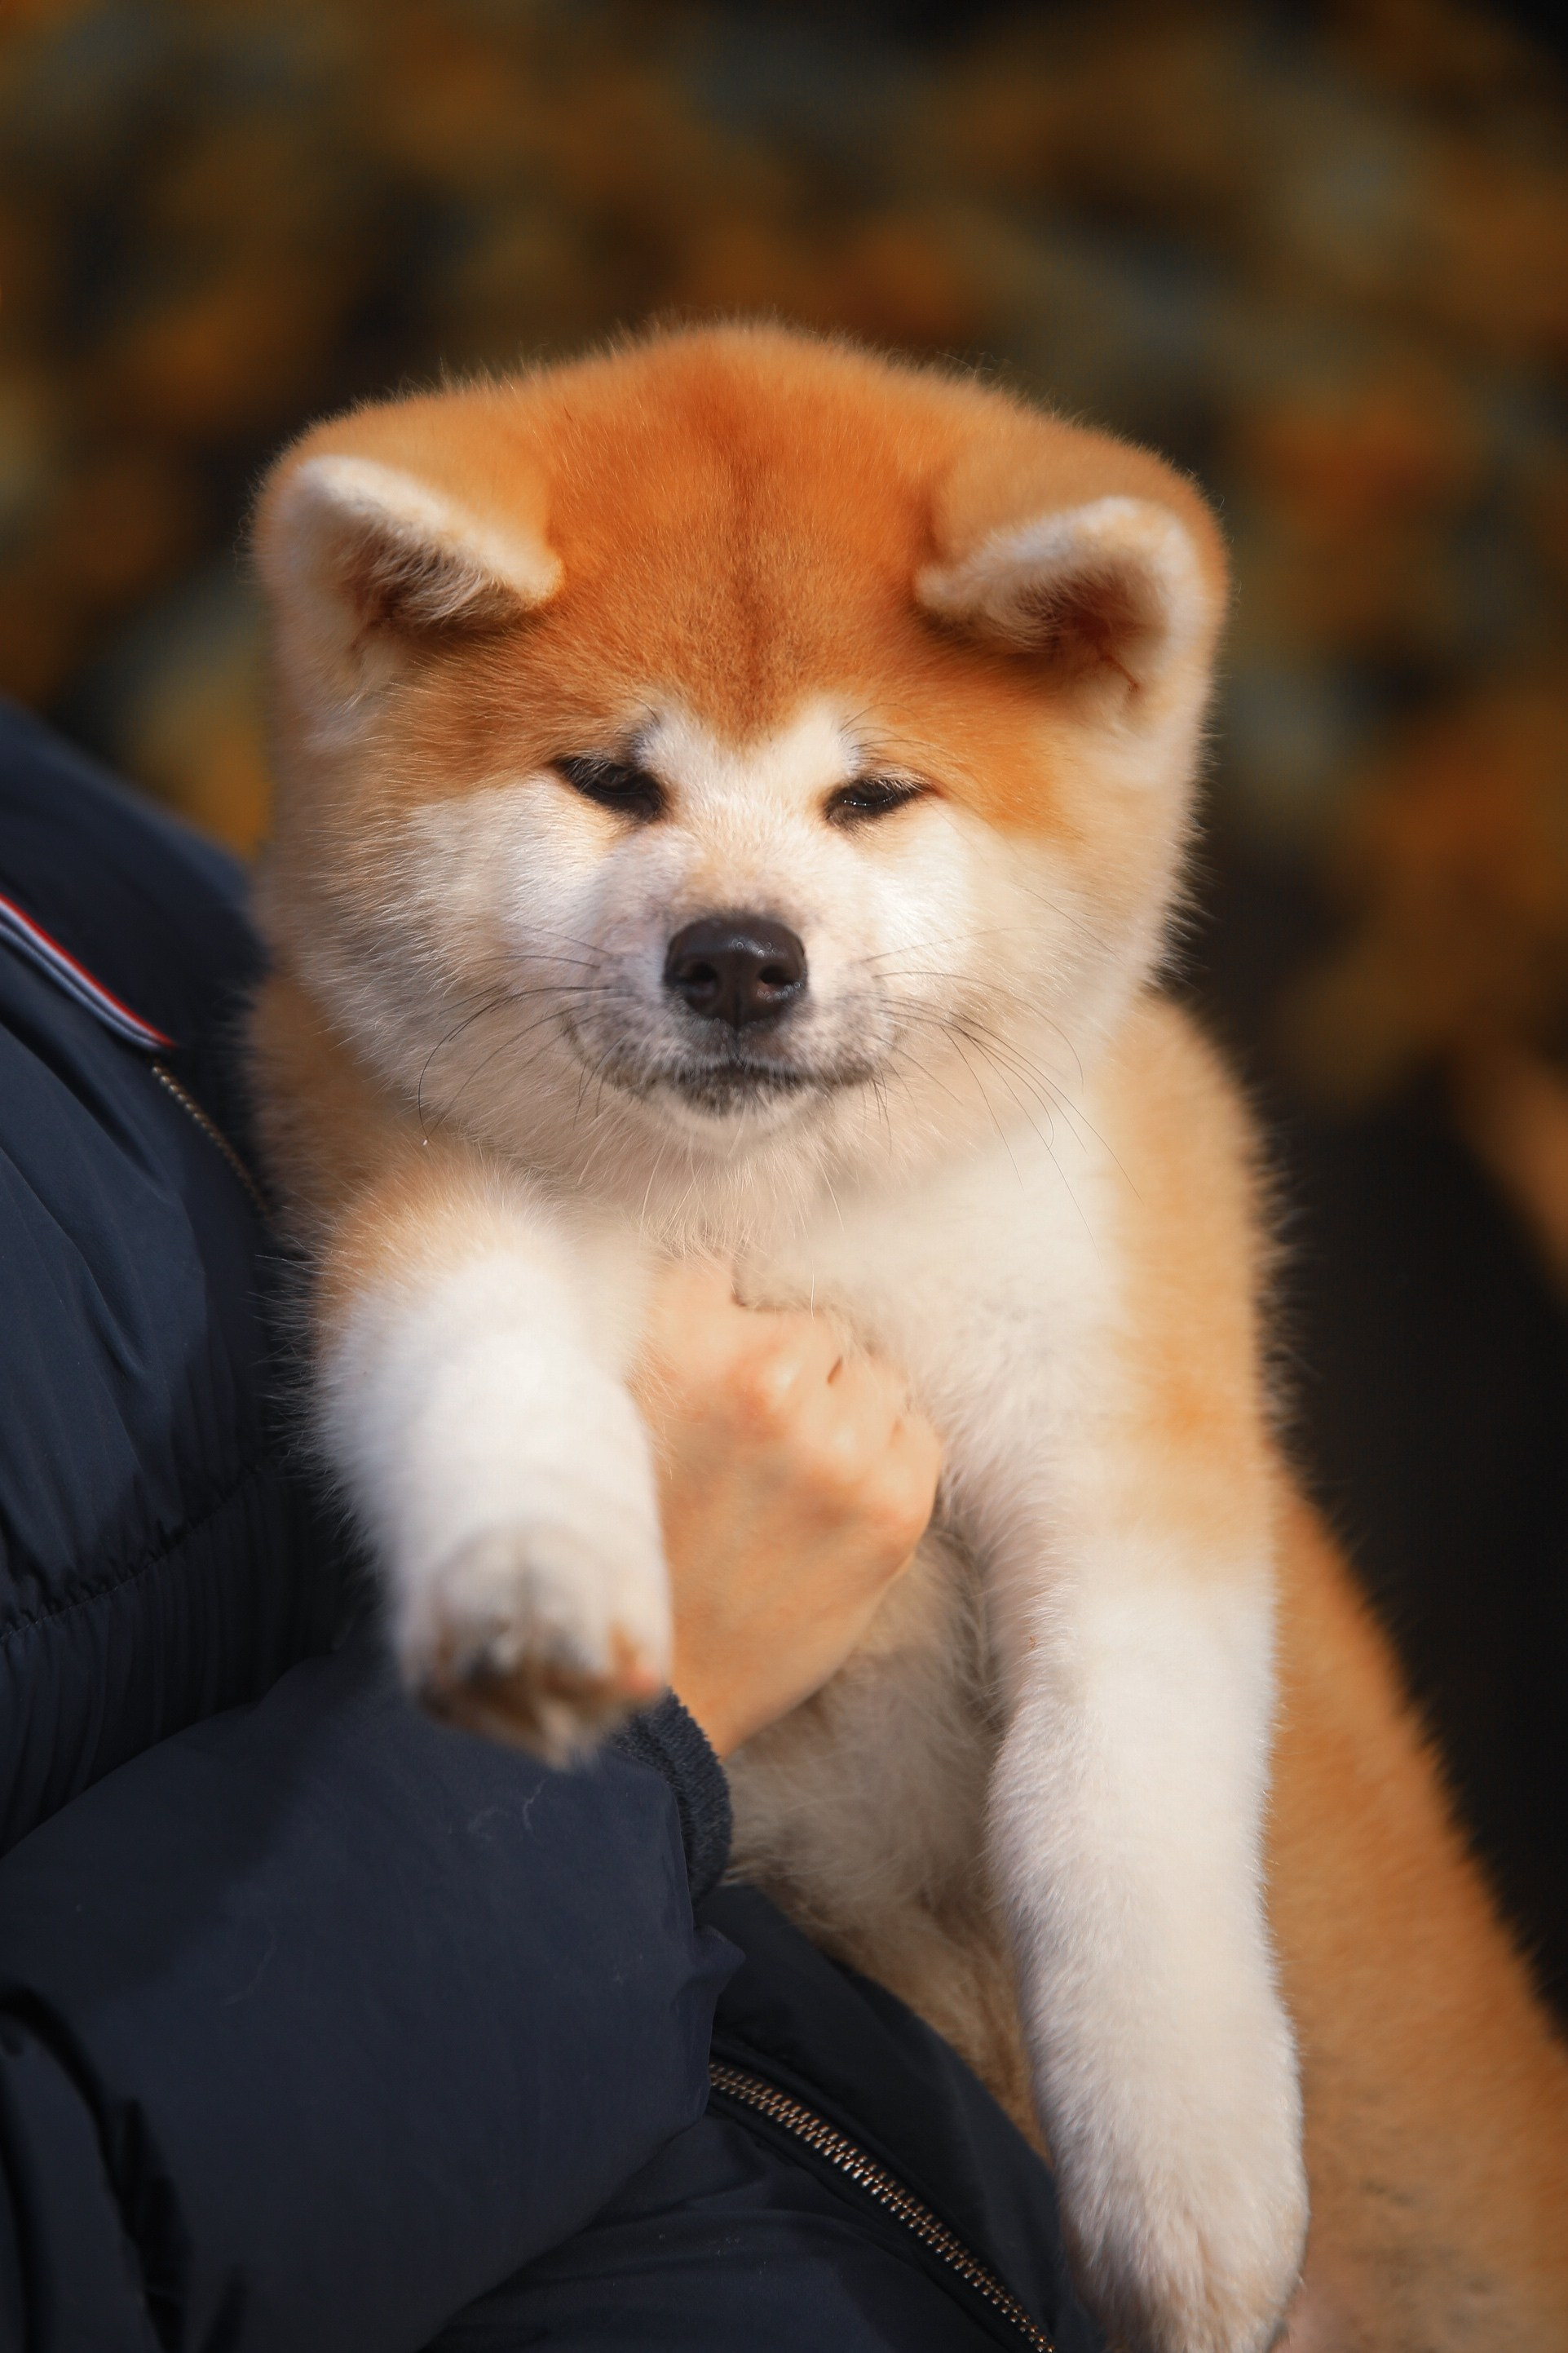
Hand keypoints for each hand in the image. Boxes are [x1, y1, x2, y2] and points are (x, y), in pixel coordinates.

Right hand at [631, 1260, 941, 1755]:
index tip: (715, 1375)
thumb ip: (668, 1338)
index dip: (725, 1328)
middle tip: (751, 1449)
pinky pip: (920, 1434)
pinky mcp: (891, 1504)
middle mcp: (763, 1376)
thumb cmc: (627, 1548)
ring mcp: (836, 1441)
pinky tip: (836, 1506)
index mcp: (679, 1338)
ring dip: (844, 1417)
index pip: (732, 1277)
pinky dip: (887, 1461)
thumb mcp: (611, 1412)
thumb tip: (730, 1284)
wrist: (656, 1690)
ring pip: (874, 1378)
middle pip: (815, 1329)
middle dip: (792, 1377)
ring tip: (794, 1483)